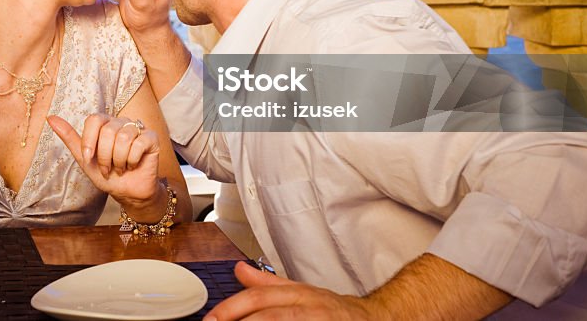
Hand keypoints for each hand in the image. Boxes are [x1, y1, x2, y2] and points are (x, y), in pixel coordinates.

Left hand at [48, 113, 165, 214]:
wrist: (128, 192)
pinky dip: (133, 160)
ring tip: (120, 168)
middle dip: (105, 156)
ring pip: (124, 138)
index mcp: (104, 124)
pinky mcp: (151, 138)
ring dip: (119, 160)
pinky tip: (133, 165)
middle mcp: (121, 123)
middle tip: (108, 169)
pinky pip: (139, 143)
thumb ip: (69, 137)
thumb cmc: (107, 175)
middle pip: (108, 131)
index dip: (90, 141)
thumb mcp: (84, 159)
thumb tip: (50, 118)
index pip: (94, 119)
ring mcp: (137, 129)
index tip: (89, 158)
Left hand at [204, 261, 373, 319]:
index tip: (211, 320)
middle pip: (271, 314)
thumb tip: (238, 270)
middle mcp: (311, 307)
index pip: (259, 297)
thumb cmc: (333, 311)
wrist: (375, 320)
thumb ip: (268, 283)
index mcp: (299, 294)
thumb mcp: (300, 293)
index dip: (232, 308)